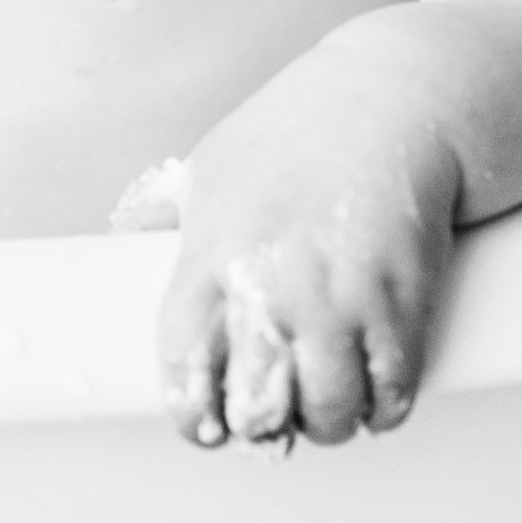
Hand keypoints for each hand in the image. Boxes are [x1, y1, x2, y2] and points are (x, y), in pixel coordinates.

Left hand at [155, 69, 459, 450]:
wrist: (394, 95)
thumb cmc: (298, 130)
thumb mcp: (212, 162)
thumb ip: (165, 208)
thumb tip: (119, 237)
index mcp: (212, 252)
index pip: (183, 366)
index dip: (194, 414)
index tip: (208, 427)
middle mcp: (270, 282)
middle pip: (256, 408)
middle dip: (265, 426)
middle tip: (278, 412)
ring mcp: (339, 295)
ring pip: (329, 413)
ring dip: (331, 419)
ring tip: (330, 398)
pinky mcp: (402, 301)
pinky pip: (392, 394)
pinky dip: (385, 406)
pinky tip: (377, 389)